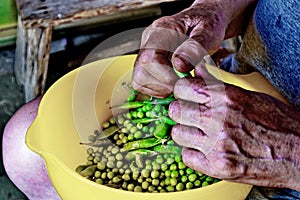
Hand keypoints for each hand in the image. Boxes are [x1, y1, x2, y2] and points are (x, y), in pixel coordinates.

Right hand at [132, 1, 230, 97]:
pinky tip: (176, 83)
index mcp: (160, 31)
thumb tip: (180, 65)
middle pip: (140, 74)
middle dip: (163, 86)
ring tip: (181, 83)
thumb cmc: (207, 23)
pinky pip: (146, 84)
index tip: (183, 81)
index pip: (149, 59)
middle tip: (183, 85)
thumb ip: (195, 48)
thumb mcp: (208, 31)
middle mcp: (149, 42)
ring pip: (140, 82)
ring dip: (162, 90)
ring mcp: (147, 54)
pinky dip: (161, 90)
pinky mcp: (150, 65)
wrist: (206, 20)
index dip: (165, 77)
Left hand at [169, 76, 299, 190]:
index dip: (182, 92)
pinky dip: (192, 153)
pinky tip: (204, 150)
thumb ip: (217, 85)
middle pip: (175, 110)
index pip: (182, 87)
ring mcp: (216, 144)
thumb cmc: (276, 122)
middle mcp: (217, 119)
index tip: (186, 95)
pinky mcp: (217, 166)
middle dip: (181, 112)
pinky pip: (186, 156)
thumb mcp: (248, 95)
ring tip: (198, 134)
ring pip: (177, 133)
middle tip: (191, 116)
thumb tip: (195, 72)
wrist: (298, 151)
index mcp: (226, 97)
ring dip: (185, 133)